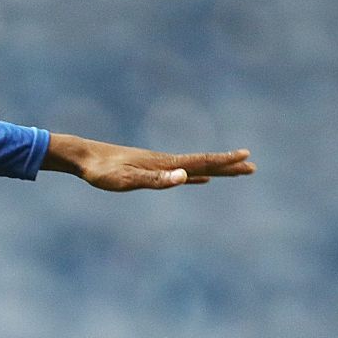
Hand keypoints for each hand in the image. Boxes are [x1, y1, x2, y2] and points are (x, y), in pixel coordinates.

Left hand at [43, 134, 253, 190]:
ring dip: (214, 170)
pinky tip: (195, 178)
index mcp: (164, 164)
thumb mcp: (128, 180)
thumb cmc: (102, 171)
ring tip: (232, 171)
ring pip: (193, 168)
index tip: (247, 158)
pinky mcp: (147, 169)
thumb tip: (186, 177)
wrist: (83, 157)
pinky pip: (177, 173)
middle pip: (203, 164)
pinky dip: (191, 176)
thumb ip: (156, 180)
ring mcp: (158, 165)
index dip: (224, 162)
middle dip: (228, 167)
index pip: (201, 162)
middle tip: (253, 168)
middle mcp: (165, 162)